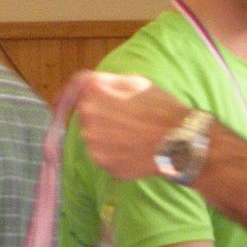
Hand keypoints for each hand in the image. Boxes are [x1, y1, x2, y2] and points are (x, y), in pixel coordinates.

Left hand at [74, 71, 190, 181]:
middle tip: (125, 119)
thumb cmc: (161, 108)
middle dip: (99, 116)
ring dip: (106, 136)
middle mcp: (87, 118)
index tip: (66, 100)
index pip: (74, 91)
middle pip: (86, 116)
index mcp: (93, 93)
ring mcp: (94, 145)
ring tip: (132, 136)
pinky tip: (133, 150)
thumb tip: (85, 84)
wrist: (179, 141)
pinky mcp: (103, 165)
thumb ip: (105, 81)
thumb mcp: (135, 81)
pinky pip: (103, 156)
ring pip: (94, 138)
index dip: (72, 94)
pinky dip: (114, 154)